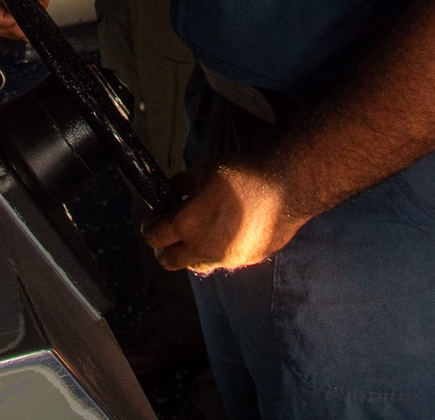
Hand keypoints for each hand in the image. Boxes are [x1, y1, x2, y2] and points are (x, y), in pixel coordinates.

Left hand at [141, 158, 306, 274]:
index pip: (153, 236)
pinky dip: (217, 251)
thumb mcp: (204, 170)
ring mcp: (224, 259)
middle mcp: (201, 249)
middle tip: (171, 231)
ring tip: (200, 232)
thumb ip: (182, 184)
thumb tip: (171, 190)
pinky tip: (227, 231)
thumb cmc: (243, 175)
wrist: (285, 188)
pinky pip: (221, 261)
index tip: (155, 218)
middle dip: (164, 247)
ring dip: (190, 252)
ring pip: (195, 265)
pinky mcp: (244, 262)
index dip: (150, 226)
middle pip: (168, 260)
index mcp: (186, 224)